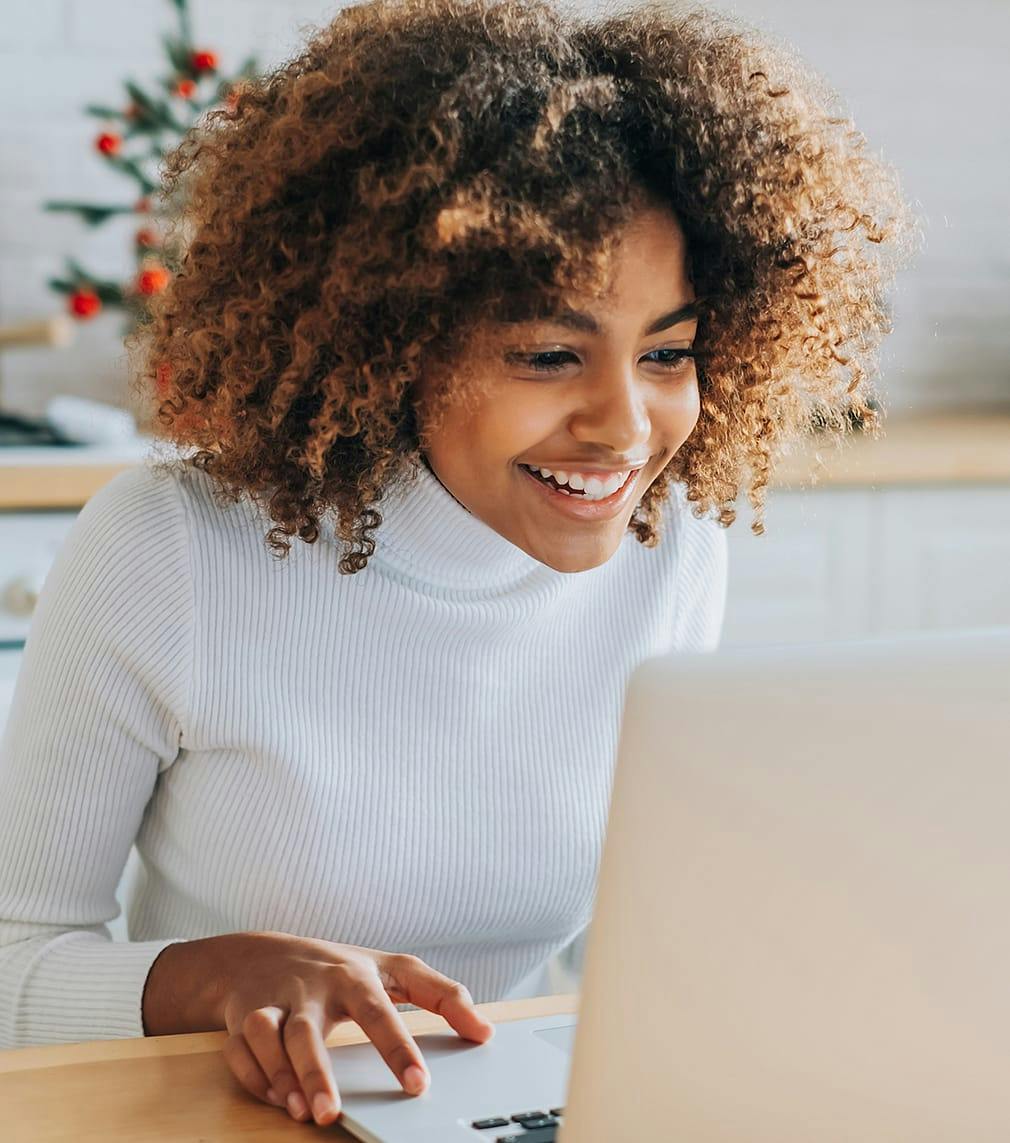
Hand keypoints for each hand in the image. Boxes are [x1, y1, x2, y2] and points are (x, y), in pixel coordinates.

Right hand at [219, 931, 494, 1125]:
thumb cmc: (336, 968)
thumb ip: (441, 994)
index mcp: (352, 977)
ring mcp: (271, 1003)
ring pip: (268, 1038)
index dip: (399, 1048)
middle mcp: (310, 989)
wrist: (259, 953)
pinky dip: (255, 1078)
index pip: (380, 1012)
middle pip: (310, 1029)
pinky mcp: (240, 1021)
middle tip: (331, 1112)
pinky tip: (277, 1100)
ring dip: (281, 1077)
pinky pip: (241, 1053)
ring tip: (302, 1111)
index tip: (418, 1084)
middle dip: (317, 1071)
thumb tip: (484, 1030)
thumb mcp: (392, 970)